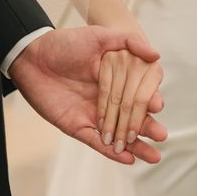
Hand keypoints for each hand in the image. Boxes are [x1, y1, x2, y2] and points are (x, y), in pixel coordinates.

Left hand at [9, 26, 167, 164]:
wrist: (33, 57)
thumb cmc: (64, 44)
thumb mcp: (99, 37)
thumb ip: (127, 42)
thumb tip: (156, 54)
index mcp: (115, 81)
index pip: (137, 96)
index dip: (149, 103)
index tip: (159, 106)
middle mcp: (106, 101)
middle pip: (131, 119)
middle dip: (148, 129)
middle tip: (163, 137)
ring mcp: (91, 116)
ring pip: (117, 135)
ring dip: (135, 147)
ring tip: (153, 156)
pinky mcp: (76, 126)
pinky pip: (95, 142)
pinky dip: (111, 152)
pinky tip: (127, 158)